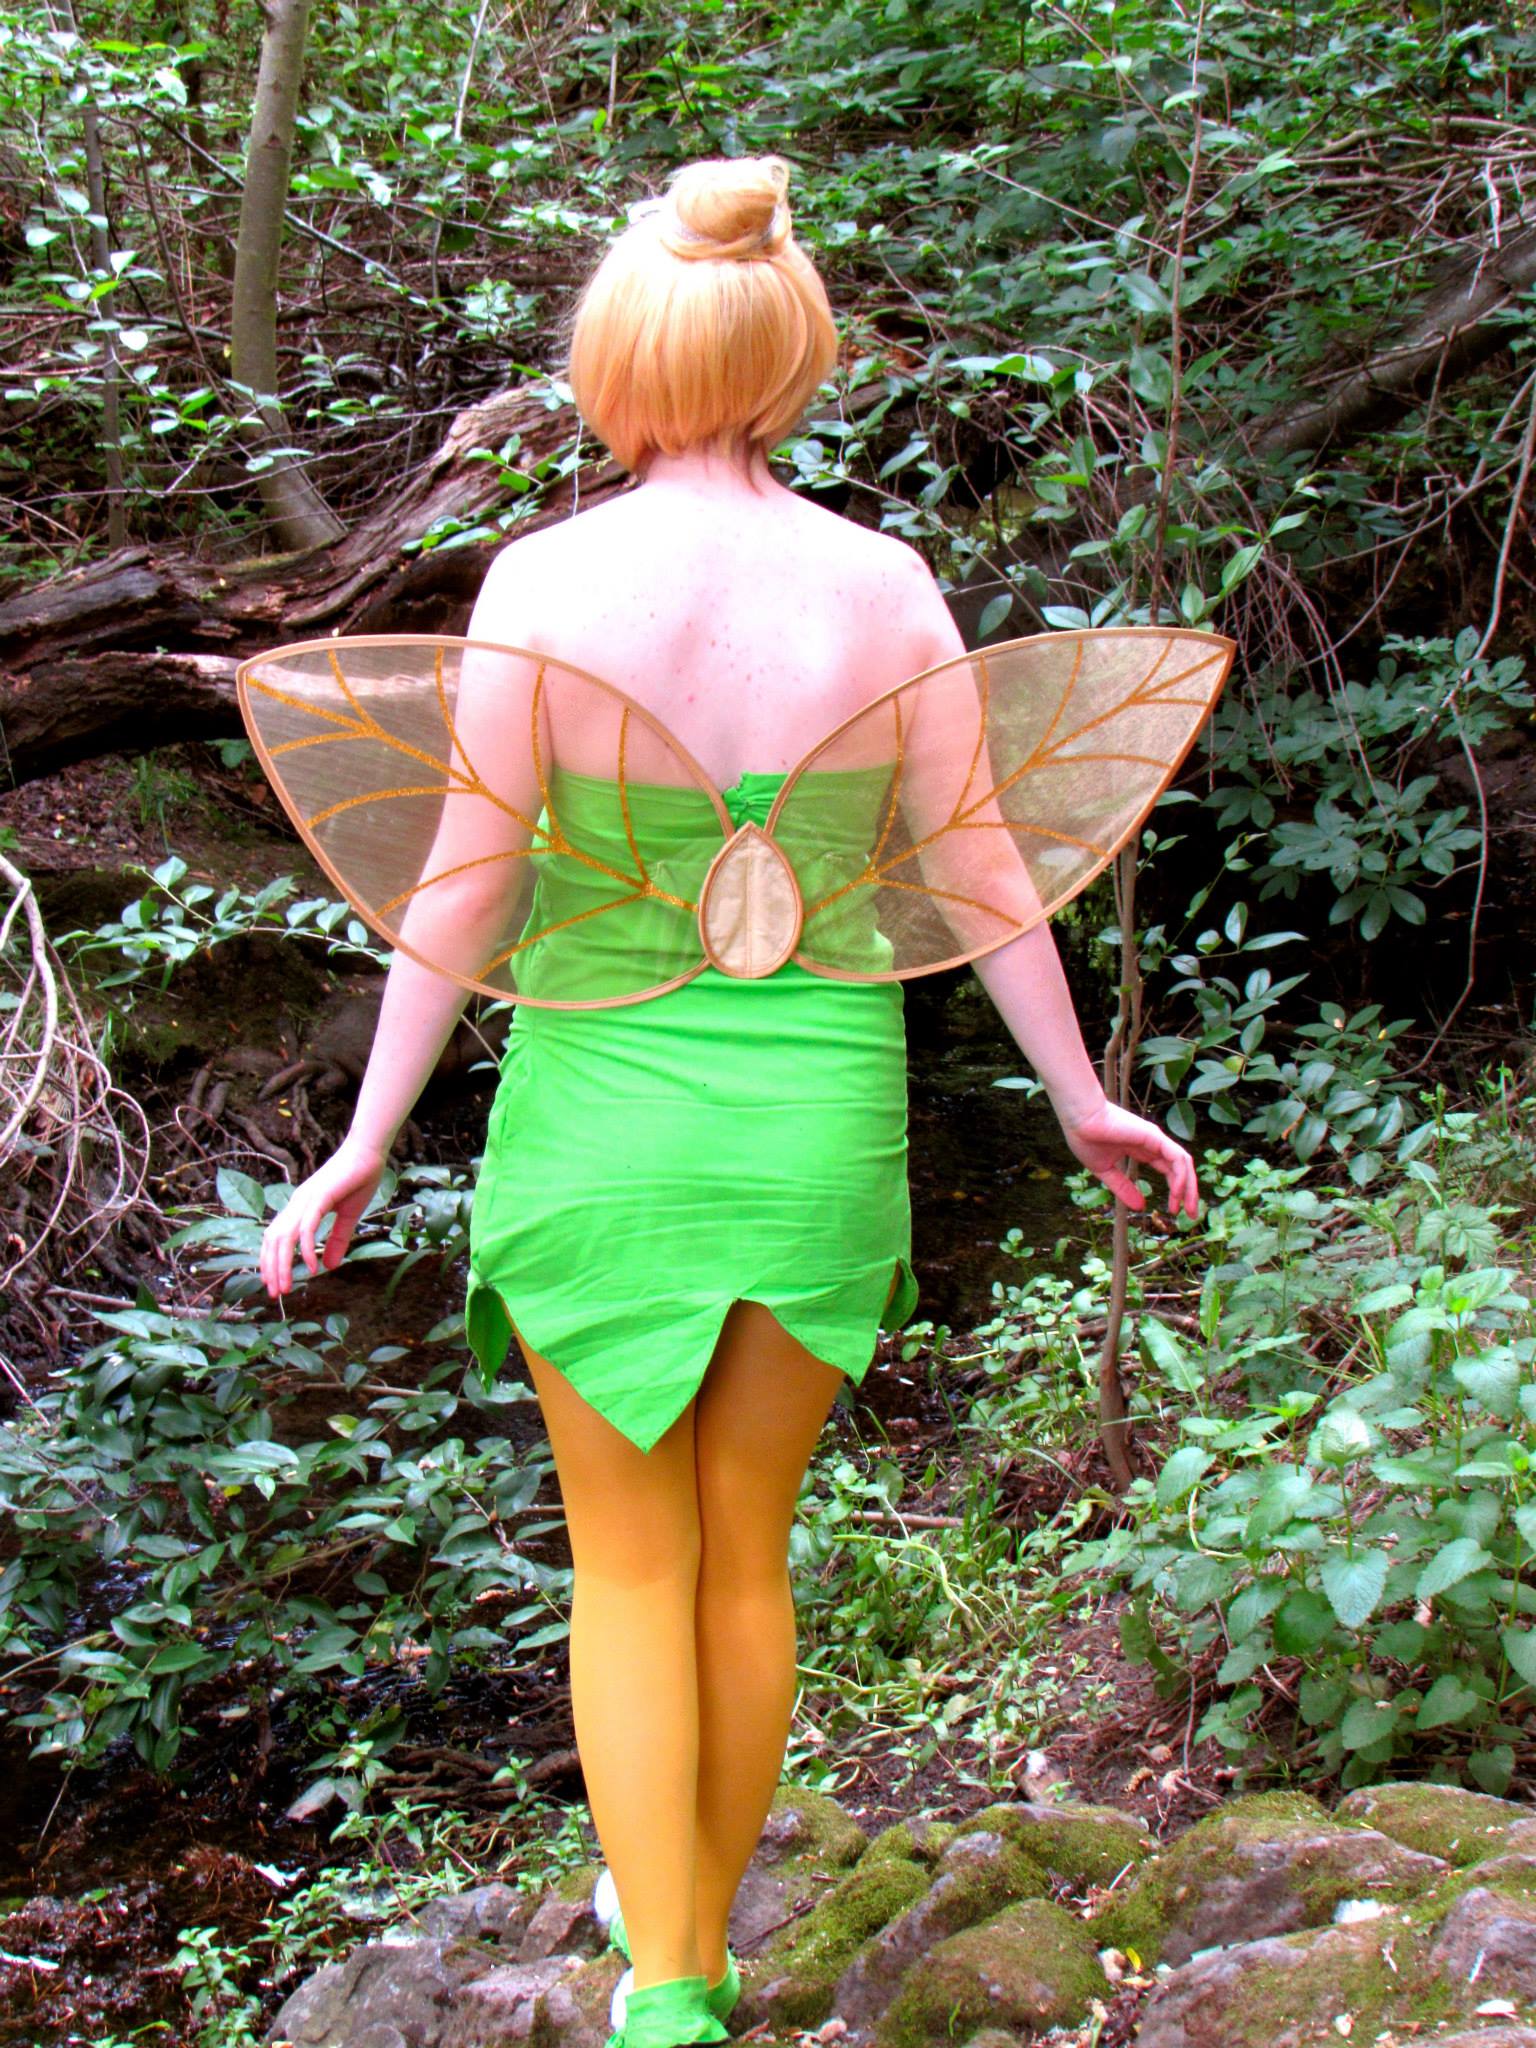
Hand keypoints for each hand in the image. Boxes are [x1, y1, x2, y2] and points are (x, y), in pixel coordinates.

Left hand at [259, 1135, 387, 1297]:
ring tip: (286, 1287)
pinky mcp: (319, 1197)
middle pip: (272, 1240)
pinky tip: (313, 1267)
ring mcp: (306, 1199)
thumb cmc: (359, 1179)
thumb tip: (328, 1266)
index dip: (272, 1260)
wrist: (369, 1152)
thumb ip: (337, 1240)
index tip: (275, 1283)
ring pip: (284, 1237)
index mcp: (300, 1206)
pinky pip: (307, 1227)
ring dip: (282, 1264)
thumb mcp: (349, 1217)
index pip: (276, 1237)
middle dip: (270, 1268)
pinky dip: (307, 1249)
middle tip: (275, 1294)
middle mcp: (297, 1203)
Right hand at [1057, 1098, 1198, 1219]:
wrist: (1079, 1121)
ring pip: (1183, 1163)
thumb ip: (1123, 1188)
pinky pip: (1176, 1158)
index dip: (1175, 1190)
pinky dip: (1181, 1176)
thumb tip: (1140, 1207)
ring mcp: (1156, 1139)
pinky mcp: (1155, 1136)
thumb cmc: (1086, 1139)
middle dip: (1189, 1193)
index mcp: (1142, 1150)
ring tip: (1188, 1209)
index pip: (1168, 1170)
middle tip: (1192, 1215)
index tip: (1174, 1211)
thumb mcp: (1106, 1172)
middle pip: (1180, 1169)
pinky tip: (1177, 1192)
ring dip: (1190, 1187)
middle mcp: (1153, 1144)